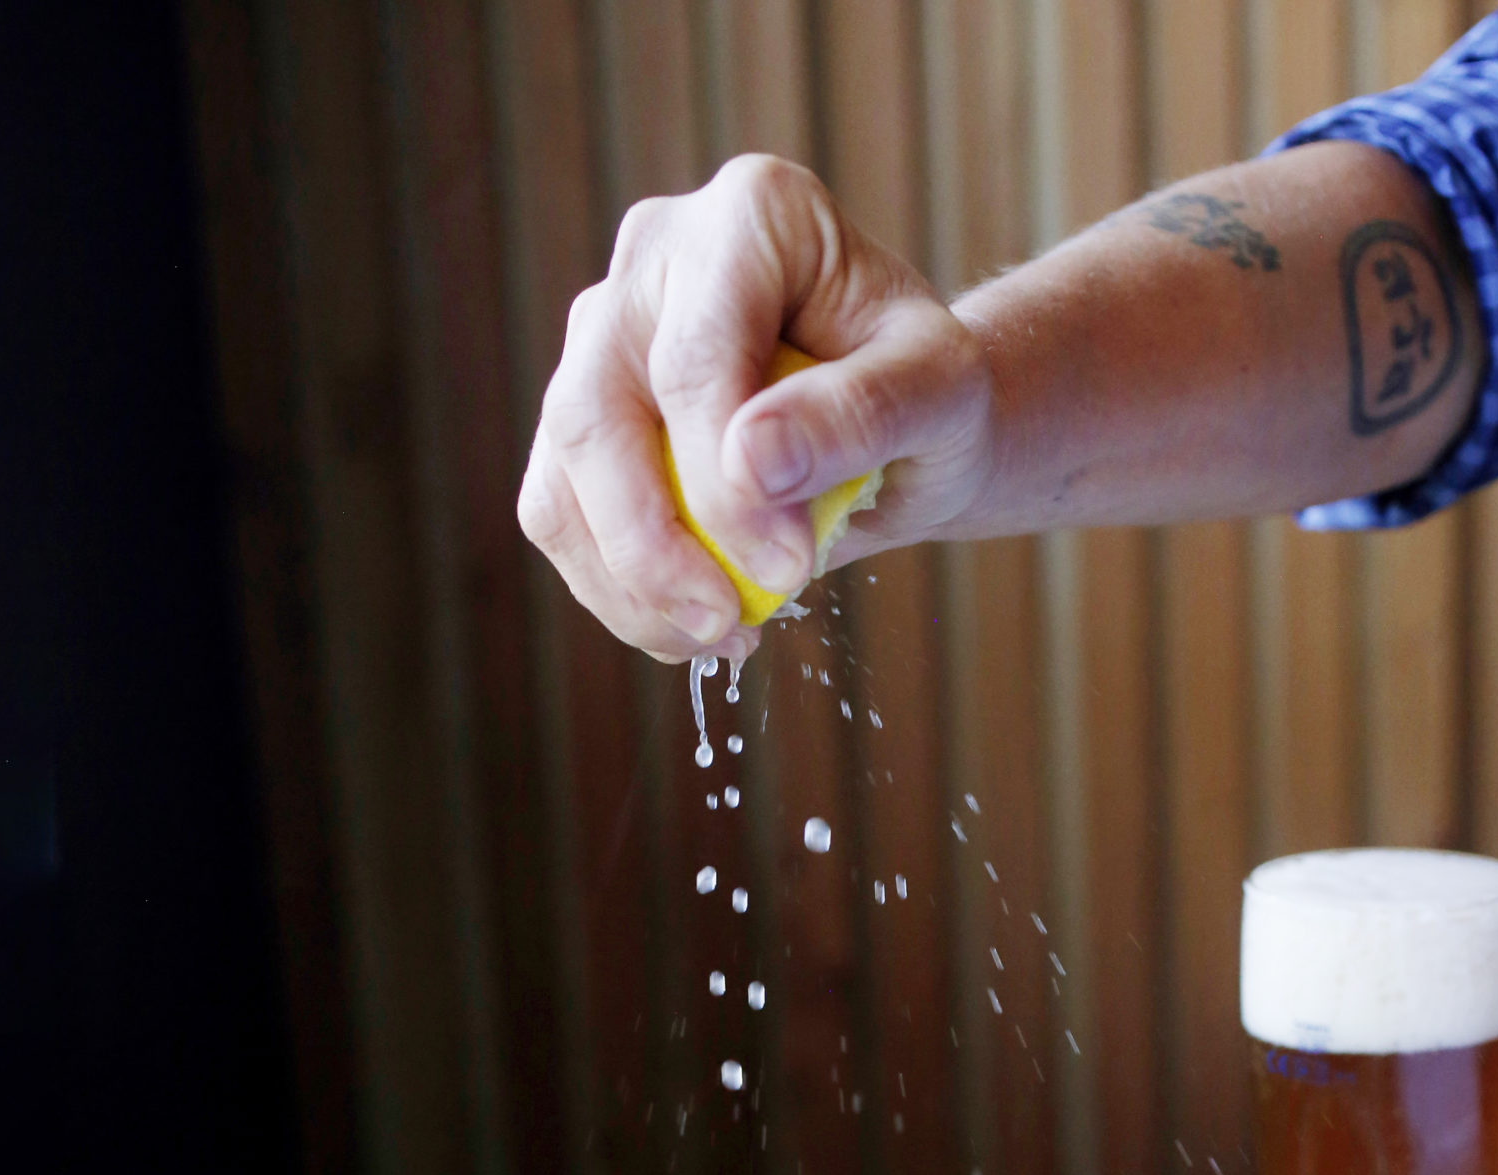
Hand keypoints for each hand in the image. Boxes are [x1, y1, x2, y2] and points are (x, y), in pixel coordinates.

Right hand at [518, 154, 993, 660]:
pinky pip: (559, 515)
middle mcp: (655, 255)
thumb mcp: (938, 393)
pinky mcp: (580, 417)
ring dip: (629, 585)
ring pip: (563, 475)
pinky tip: (692, 626)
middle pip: (596, 412)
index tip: (789, 571)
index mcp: (752, 216)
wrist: (905, 425)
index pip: (694, 359)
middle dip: (655, 544)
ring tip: (721, 636)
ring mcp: (603, 335)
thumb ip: (858, 413)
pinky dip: (618, 592)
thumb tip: (748, 462)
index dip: (724, 486)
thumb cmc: (926, 391)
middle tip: (732, 624)